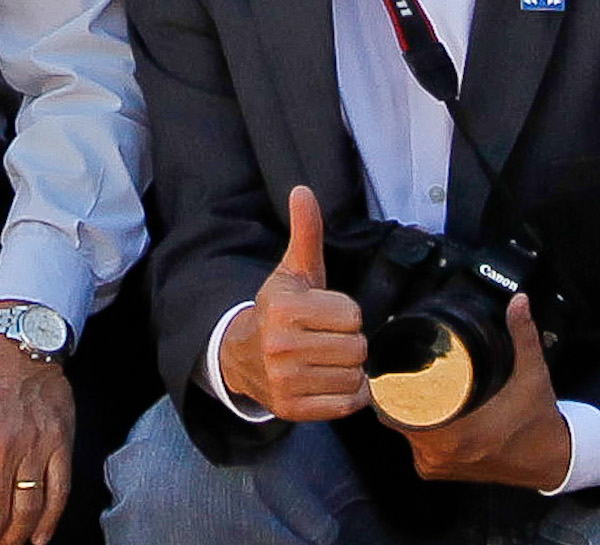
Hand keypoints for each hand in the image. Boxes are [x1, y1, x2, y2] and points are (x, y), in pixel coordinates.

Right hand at [219, 185, 371, 423]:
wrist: (242, 355)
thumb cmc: (279, 310)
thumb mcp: (292, 272)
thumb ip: (305, 232)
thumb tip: (303, 190)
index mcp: (285, 309)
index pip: (352, 315)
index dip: (344, 314)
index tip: (323, 315)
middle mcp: (282, 347)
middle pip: (357, 347)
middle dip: (348, 342)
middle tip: (325, 339)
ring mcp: (286, 381)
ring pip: (355, 376)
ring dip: (348, 369)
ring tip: (325, 360)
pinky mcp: (292, 409)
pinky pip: (348, 403)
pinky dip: (347, 394)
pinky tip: (328, 380)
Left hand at [386, 294, 571, 490]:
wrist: (553, 461)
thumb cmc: (539, 420)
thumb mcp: (532, 373)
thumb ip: (523, 334)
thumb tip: (519, 301)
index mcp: (456, 435)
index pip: (398, 408)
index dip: (390, 384)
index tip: (394, 364)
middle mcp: (442, 454)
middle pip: (394, 416)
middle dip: (397, 390)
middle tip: (405, 367)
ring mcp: (438, 466)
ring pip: (402, 431)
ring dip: (404, 409)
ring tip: (413, 385)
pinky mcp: (440, 472)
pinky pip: (413, 446)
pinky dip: (415, 429)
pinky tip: (422, 410)